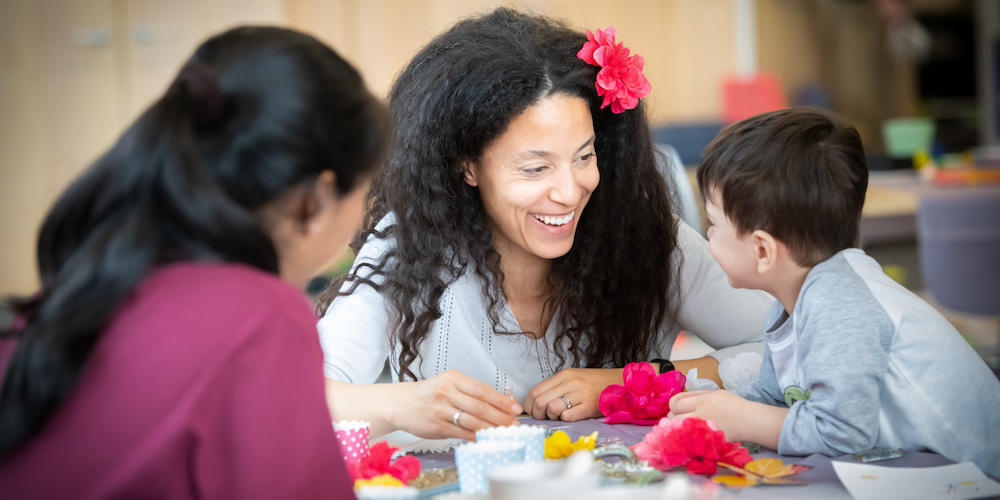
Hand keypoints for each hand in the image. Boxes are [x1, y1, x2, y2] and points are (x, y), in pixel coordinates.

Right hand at [388, 370, 521, 440]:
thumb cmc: (428, 394)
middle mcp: (446, 393)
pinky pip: (461, 433)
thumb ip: (470, 392)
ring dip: (491, 428)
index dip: (501, 400)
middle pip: (479, 407)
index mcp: (452, 378)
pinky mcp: (436, 427)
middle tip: (514, 423)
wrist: (400, 404)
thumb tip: (500, 402)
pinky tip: (486, 438)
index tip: (515, 408)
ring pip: (472, 421)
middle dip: (500, 417)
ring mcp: (440, 411)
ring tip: (504, 432)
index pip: (482, 390)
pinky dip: (476, 436)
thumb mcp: (447, 384)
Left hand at [523, 367, 622, 421]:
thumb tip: (536, 402)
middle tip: (545, 417)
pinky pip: (568, 416)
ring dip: (551, 417)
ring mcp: (580, 394)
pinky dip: (565, 419)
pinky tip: (571, 416)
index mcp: (564, 375)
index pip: (535, 391)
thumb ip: (556, 387)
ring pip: (552, 408)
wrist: (621, 382)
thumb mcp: (574, 379)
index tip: (532, 411)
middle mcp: (570, 382)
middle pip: (540, 401)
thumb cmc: (595, 383)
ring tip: (559, 416)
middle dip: (538, 414)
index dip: (529, 405)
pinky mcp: (590, 406)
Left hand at [667, 390, 746, 434]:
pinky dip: (686, 437)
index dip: (673, 404)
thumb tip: (678, 401)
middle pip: (673, 418)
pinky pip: (688, 440)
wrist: (748, 421)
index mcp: (702, 401)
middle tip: (680, 416)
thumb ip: (695, 396)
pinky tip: (692, 434)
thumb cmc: (732, 404)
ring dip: (677, 427)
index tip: (678, 406)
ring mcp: (703, 430)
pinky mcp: (707, 441)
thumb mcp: (713, 393)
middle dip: (674, 416)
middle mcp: (700, 415)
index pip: (675, 404)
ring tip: (685, 425)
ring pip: (678, 430)